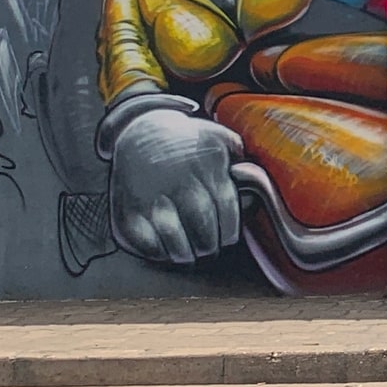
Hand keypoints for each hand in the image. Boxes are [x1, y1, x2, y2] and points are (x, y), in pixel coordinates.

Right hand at [108, 108, 244, 263]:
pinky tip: (167, 249)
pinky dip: (158, 253)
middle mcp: (178, 182)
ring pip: (174, 240)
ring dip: (186, 255)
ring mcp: (149, 197)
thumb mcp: (224, 141)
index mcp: (208, 167)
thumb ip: (246, 164)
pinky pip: (146, 243)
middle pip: (203, 231)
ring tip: (191, 254)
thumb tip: (259, 192)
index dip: (229, 232)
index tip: (228, 239)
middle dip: (209, 247)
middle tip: (209, 250)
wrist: (141, 131)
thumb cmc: (192, 143)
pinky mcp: (127, 210)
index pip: (226, 212)